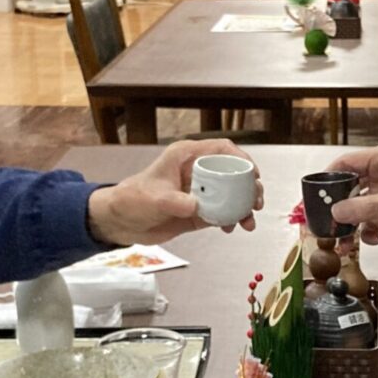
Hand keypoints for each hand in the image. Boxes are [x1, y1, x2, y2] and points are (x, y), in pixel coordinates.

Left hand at [86, 140, 262, 245]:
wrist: (120, 222)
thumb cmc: (131, 200)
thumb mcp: (153, 199)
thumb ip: (175, 202)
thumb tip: (197, 207)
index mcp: (187, 157)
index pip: (221, 149)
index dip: (241, 159)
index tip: (253, 174)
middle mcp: (197, 171)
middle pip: (233, 173)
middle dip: (249, 186)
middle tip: (256, 201)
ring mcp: (200, 192)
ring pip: (231, 194)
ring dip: (244, 206)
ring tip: (249, 221)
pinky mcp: (199, 211)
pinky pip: (222, 212)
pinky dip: (232, 219)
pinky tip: (233, 228)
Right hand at [327, 143, 377, 244]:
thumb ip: (364, 208)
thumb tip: (337, 212)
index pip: (347, 162)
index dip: (329, 177)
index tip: (316, 194)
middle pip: (352, 186)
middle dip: (341, 206)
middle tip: (328, 222)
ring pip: (362, 205)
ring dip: (355, 223)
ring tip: (346, 240)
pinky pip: (374, 218)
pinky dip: (371, 229)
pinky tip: (374, 238)